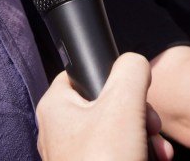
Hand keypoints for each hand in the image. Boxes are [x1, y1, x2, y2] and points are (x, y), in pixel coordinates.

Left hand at [36, 53, 172, 160]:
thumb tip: (135, 62)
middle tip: (152, 130)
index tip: (135, 96)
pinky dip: (136, 157)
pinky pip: (116, 158)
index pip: (83, 75)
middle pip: (106, 108)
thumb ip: (129, 72)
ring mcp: (74, 158)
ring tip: (158, 153)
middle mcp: (60, 131)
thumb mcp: (122, 106)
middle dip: (139, 118)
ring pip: (115, 135)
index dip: (114, 81)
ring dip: (143, 140)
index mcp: (56, 106)